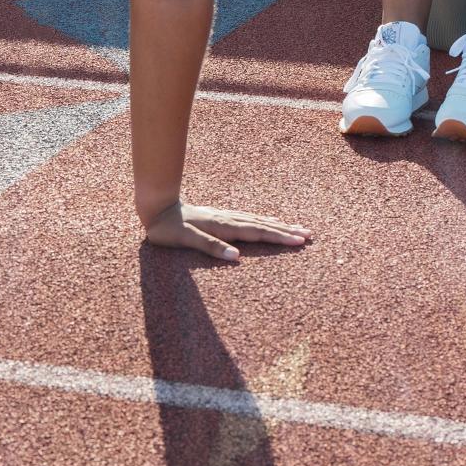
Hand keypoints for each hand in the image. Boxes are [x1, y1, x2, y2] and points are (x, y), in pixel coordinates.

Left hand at [142, 200, 311, 261]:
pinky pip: (249, 219)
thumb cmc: (168, 228)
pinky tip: (268, 221)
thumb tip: (236, 257)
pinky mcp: (221, 218)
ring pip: (258, 220)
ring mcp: (225, 217)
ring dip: (278, 225)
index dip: (279, 237)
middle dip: (286, 231)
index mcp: (223, 227)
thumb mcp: (185, 239)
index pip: (257, 232)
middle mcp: (228, 220)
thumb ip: (210, 247)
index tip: (299, 241)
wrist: (156, 207)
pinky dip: (263, 221)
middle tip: (309, 235)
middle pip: (262, 225)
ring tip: (297, 228)